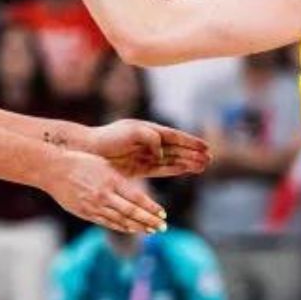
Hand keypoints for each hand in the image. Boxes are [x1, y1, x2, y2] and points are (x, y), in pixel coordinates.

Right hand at [43, 149, 167, 233]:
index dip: (151, 208)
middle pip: (132, 213)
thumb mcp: (105, 166)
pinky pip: (107, 223)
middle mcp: (104, 195)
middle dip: (150, 221)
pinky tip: (131, 229)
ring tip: (151, 231)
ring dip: (138, 227)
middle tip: (163, 227)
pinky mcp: (86, 213)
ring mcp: (94, 206)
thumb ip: (120, 181)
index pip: (137, 198)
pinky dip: (121, 227)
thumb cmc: (81, 162)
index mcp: (111, 180)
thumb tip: (136, 195)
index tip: (163, 214)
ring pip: (121, 221)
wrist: (54, 170)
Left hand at [86, 119, 211, 177]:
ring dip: (187, 162)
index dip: (191, 142)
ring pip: (172, 159)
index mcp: (149, 129)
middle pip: (176, 149)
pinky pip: (161, 169)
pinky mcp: (138, 168)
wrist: (90, 150)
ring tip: (202, 166)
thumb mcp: (133, 131)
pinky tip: (186, 170)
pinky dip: (174, 169)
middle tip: (210, 159)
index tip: (206, 147)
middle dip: (193, 154)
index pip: (175, 136)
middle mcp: (149, 143)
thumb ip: (152, 138)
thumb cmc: (109, 137)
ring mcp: (145, 156)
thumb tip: (163, 153)